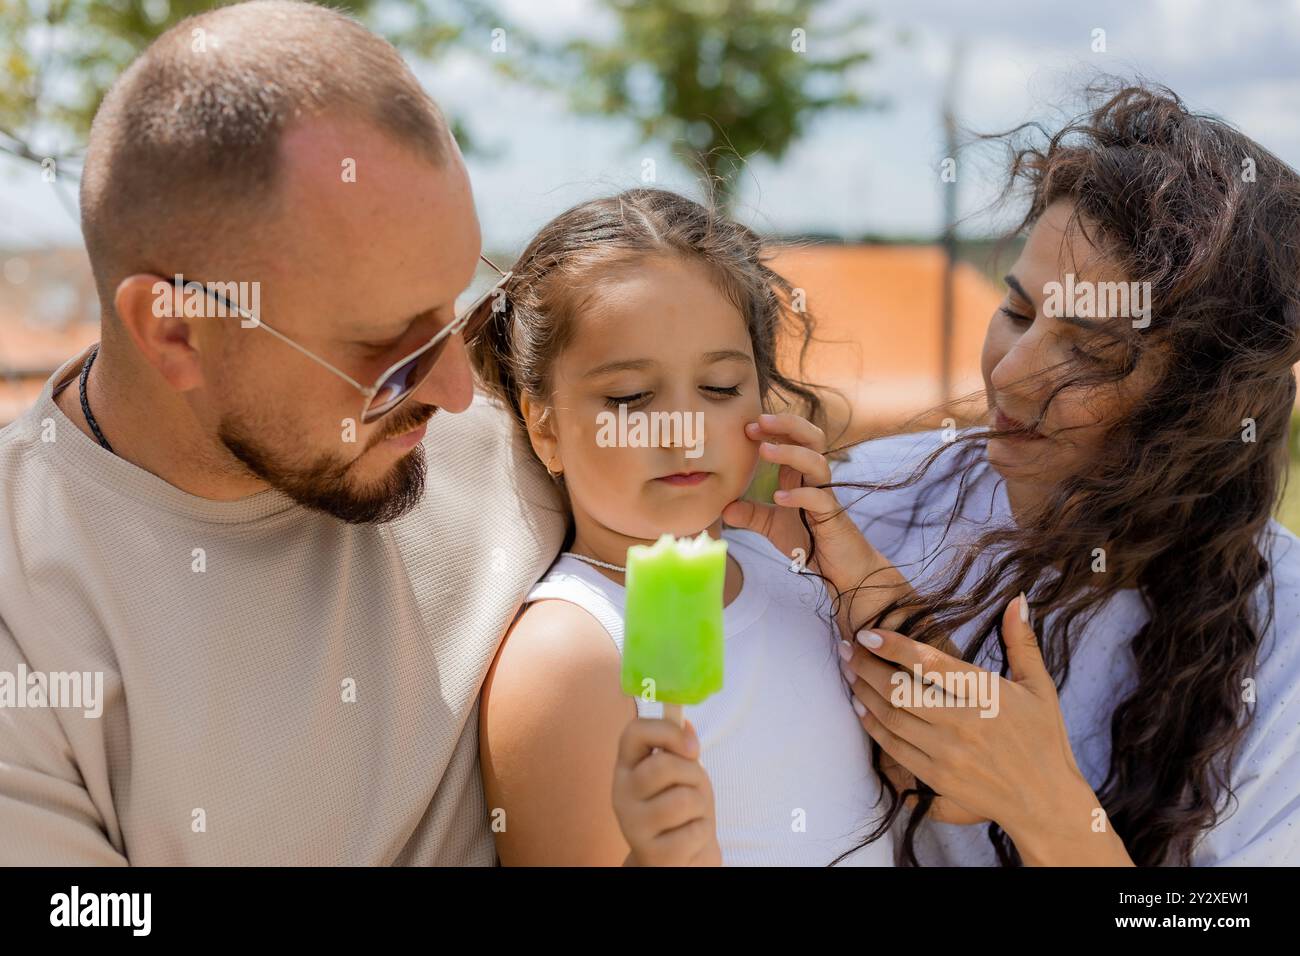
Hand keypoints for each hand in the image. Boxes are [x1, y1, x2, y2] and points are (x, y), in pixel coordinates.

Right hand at [614, 717, 720, 865]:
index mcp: (626, 768)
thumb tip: (685, 725)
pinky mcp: (652, 853)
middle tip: (694, 787)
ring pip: (683, 799)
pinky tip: (690, 838)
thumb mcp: (682, 773)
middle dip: (692, 774)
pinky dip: (702, 832)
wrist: (680, 857)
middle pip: (662, 765)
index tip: (692, 746)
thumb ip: (680, 749)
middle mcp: (621, 794)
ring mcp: (633, 826)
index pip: (634, 732)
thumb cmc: (682, 810)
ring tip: (692, 815)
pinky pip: (693, 831)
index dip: (667, 730)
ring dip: (700, 805)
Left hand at [724, 413, 914, 634]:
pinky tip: (779, 497)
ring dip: (790, 452)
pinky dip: (800, 494)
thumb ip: (752, 514)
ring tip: (764, 451)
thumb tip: (724, 508)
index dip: (773, 428)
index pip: (793, 438)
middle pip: (811, 437)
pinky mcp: (833, 518)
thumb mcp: (773, 526)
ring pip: (817, 462)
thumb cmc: (811, 542)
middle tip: (758, 422)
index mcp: (801, 476)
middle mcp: (815, 480)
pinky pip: (820, 498)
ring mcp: (826, 496)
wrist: (841, 571)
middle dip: (787, 425)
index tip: (747, 427)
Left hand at [841, 595, 1127, 862]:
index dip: (893, 645)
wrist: (1046, 803)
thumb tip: (1017, 599)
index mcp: (986, 694)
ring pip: (891, 718)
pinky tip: (862, 709)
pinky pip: (894, 749)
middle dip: (866, 666)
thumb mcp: (1039, 687)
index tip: (868, 633)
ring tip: (849, 673)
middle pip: (900, 689)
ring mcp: (948, 754)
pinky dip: (873, 726)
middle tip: (847, 648)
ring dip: (864, 693)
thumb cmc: (1043, 739)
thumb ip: (1021, 642)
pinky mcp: (938, 779)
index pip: (929, 662)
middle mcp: (964, 723)